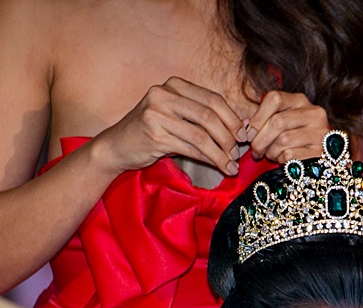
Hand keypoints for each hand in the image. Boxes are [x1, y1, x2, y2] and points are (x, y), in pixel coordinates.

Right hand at [99, 77, 246, 175]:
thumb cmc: (152, 132)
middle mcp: (164, 94)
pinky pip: (190, 148)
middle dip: (228, 137)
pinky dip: (208, 159)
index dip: (232, 118)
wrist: (117, 147)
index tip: (244, 135)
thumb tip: (242, 125)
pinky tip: (218, 166)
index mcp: (174, 85)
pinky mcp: (154, 134)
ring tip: (231, 165)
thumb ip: (204, 116)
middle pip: (209, 116)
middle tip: (238, 153)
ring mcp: (157, 113)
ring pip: (201, 135)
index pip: (212, 99)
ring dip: (220, 153)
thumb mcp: (177, 117)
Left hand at [245, 91, 329, 162]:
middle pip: (278, 122)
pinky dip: (281, 160)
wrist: (323, 156)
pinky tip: (282, 159)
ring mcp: (320, 132)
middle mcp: (314, 113)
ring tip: (270, 155)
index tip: (249, 133)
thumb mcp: (280, 122)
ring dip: (270, 151)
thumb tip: (244, 126)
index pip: (275, 98)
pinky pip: (291, 155)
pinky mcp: (321, 151)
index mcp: (300, 101)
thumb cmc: (294, 137)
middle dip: (260, 140)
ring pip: (284, 140)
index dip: (257, 117)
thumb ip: (262, 121)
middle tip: (255, 151)